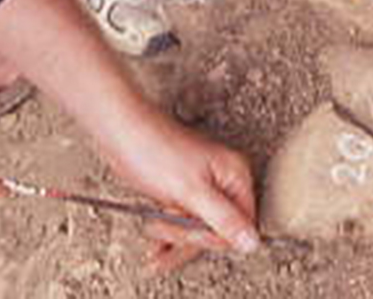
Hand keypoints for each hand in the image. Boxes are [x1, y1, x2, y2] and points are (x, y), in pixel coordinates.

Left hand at [97, 108, 258, 272]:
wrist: (120, 131)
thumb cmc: (151, 149)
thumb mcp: (191, 190)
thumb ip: (224, 218)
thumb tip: (253, 242)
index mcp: (234, 174)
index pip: (242, 226)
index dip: (212, 236)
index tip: (189, 233)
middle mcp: (224, 179)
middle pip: (218, 230)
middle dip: (188, 235)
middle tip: (167, 224)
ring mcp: (204, 186)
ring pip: (198, 229)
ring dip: (174, 235)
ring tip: (156, 225)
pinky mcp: (184, 191)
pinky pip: (184, 222)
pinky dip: (169, 231)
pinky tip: (156, 236)